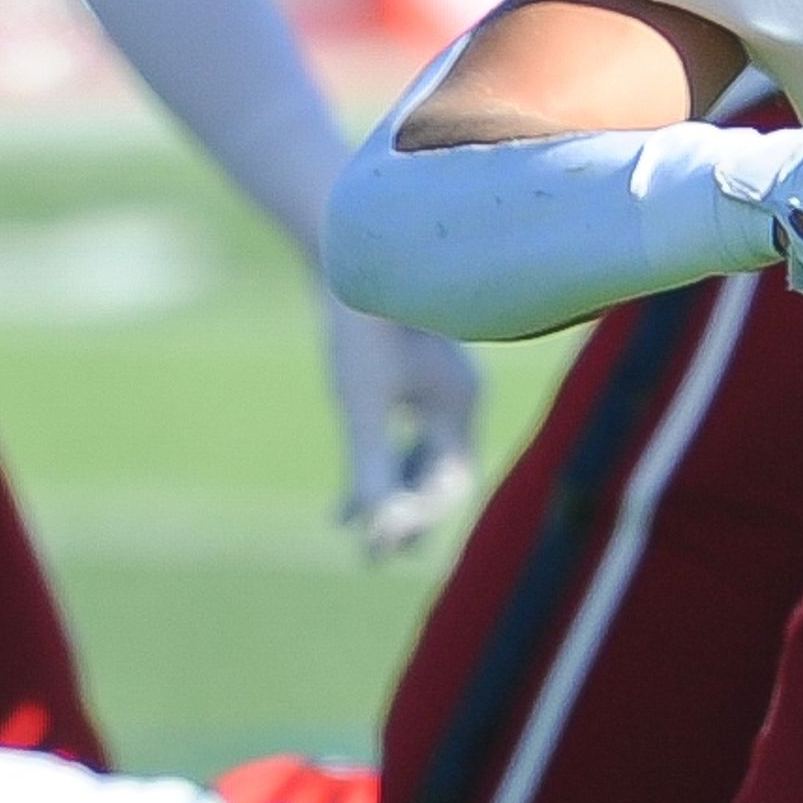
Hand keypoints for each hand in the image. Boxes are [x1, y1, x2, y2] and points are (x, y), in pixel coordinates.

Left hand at [321, 297, 481, 556]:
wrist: (349, 246)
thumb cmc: (359, 319)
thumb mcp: (361, 399)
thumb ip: (372, 465)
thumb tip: (375, 531)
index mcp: (460, 399)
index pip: (451, 481)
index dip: (418, 518)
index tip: (379, 548)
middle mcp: (459, 396)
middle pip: (443, 475)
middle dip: (411, 516)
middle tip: (379, 556)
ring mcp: (439, 385)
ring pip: (424, 461)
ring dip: (394, 497)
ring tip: (361, 538)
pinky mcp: (413, 375)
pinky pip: (406, 438)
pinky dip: (380, 469)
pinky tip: (342, 504)